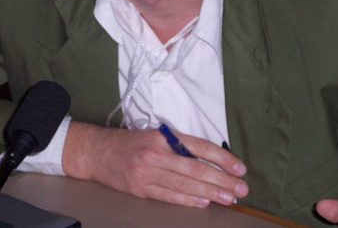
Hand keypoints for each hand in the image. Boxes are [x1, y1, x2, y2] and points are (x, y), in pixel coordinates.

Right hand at [62, 121, 247, 206]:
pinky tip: (203, 202)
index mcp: (162, 136)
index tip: (239, 167)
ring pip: (185, 185)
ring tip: (229, 198)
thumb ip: (178, 144)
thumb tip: (208, 157)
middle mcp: (156, 154)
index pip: (199, 147)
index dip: (222, 158)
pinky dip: (188, 200)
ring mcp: (147, 173)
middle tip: (240, 187)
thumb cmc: (128, 142)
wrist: (96, 152)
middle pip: (196, 169)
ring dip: (210, 193)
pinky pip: (169, 196)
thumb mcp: (154, 134)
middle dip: (222, 179)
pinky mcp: (140, 189)